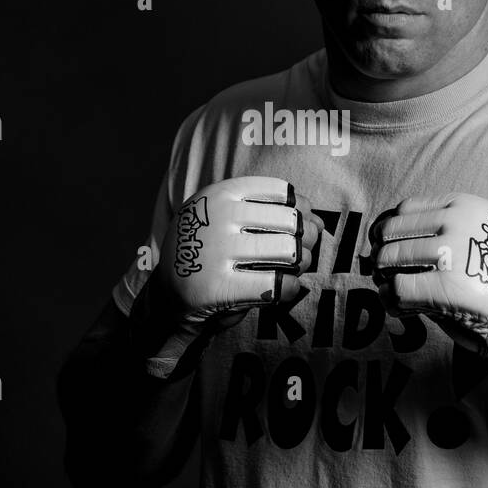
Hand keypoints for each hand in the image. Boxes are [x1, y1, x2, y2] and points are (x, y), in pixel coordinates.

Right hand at [131, 175, 323, 378]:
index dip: (299, 208)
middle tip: (298, 253)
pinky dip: (290, 288)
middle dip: (305, 238)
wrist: (169, 295)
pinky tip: (283, 289)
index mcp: (219, 194)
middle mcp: (216, 217)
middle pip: (290, 221)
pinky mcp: (218, 287)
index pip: (281, 191)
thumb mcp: (230, 223)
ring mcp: (216, 251)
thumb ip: (272, 216)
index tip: (297, 225)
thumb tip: (318, 222)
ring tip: (290, 270)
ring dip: (300, 263)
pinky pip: (277, 285)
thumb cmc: (212, 255)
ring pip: (288, 251)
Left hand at [367, 193, 487, 408]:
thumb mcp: (481, 234)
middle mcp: (458, 224)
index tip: (385, 244)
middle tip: (382, 271)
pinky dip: (390, 300)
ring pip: (388, 259)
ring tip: (389, 290)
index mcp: (464, 206)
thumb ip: (446, 226)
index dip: (390, 229)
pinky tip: (398, 307)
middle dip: (381, 254)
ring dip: (383, 277)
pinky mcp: (447, 287)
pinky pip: (397, 289)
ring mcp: (452, 253)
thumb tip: (383, 231)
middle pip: (392, 232)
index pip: (406, 209)